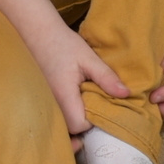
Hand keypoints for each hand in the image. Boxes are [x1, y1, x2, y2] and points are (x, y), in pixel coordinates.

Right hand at [21, 20, 128, 149]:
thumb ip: (106, 77)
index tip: (102, 106)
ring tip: (87, 105)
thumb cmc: (63, 43)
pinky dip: (67, 114)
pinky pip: (57, 116)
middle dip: (85, 124)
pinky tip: (76, 102)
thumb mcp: (88, 58)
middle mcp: (51, 104)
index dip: (93, 121)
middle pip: (70, 130)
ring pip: (63, 125)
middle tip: (97, 108)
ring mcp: (45, 103)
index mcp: (63, 96)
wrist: (38, 33)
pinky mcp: (44, 100)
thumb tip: (126, 94)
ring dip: (76, 120)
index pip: (79, 124)